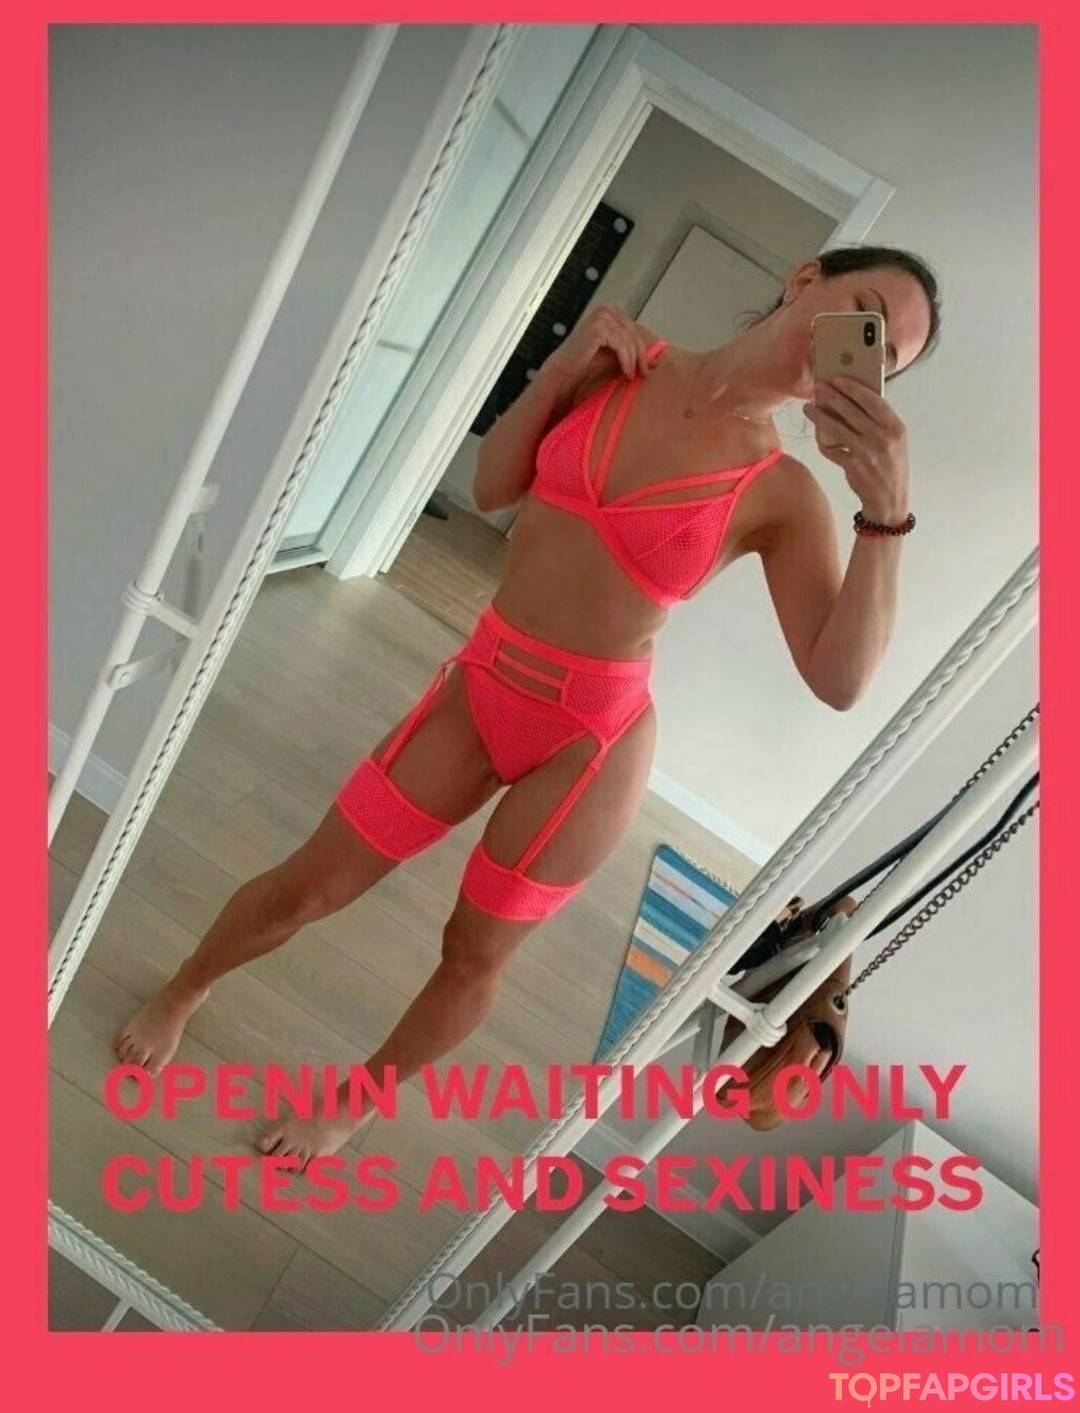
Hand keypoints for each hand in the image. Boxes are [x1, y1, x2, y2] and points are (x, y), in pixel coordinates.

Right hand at [543, 304, 654, 383]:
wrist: (564, 368)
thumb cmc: (587, 360)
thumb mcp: (614, 352)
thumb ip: (630, 350)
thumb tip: (654, 359)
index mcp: (611, 310)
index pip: (634, 329)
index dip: (642, 349)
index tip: (648, 367)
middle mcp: (607, 309)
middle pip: (634, 334)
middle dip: (641, 356)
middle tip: (644, 373)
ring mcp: (602, 316)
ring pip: (629, 341)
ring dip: (634, 361)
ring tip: (631, 376)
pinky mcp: (599, 327)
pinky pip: (622, 346)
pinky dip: (626, 362)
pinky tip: (626, 373)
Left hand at [803, 377, 910, 522]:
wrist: (890, 499)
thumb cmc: (891, 465)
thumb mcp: (895, 440)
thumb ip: (881, 422)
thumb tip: (856, 399)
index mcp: (895, 427)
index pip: (873, 400)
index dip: (853, 388)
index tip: (838, 380)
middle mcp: (882, 438)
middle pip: (851, 411)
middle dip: (831, 397)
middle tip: (818, 388)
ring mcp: (866, 452)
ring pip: (836, 428)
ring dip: (819, 416)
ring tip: (808, 408)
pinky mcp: (852, 466)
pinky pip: (832, 449)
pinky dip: (824, 442)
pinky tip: (818, 436)